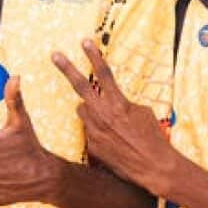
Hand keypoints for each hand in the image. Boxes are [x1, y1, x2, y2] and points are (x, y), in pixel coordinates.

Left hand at [52, 39, 179, 197]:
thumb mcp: (142, 113)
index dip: (94, 56)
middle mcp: (103, 114)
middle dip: (67, 68)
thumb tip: (113, 101)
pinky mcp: (91, 145)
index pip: (104, 73)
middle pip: (80, 86)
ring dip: (90, 109)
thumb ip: (123, 103)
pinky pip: (89, 130)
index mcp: (118, 103)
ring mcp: (94, 130)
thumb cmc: (152, 137)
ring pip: (83, 110)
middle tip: (55, 55)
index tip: (85, 41)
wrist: (152, 166)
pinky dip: (98, 131)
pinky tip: (113, 141)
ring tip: (108, 120)